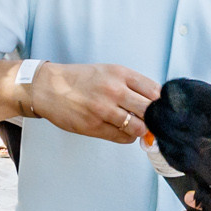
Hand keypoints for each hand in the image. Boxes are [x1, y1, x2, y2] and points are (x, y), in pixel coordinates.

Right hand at [23, 62, 160, 142]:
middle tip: (152, 121)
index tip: (162, 108)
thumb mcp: (108, 72)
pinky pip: (122, 138)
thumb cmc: (80, 79)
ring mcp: (104, 110)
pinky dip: (127, 137)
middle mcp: (114, 90)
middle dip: (154, 118)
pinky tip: (122, 131)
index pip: (155, 91)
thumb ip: (130, 85)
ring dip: (140, 130)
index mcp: (120, 74)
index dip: (162, 103)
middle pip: (150, 111)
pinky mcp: (94, 126)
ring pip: (138, 128)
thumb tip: (154, 102)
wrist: (48, 87)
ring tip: (135, 126)